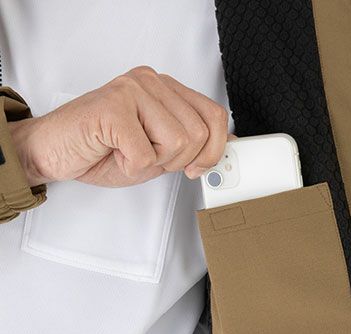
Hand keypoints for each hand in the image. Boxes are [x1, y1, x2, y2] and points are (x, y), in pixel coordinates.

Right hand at [7, 66, 228, 186]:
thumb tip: (229, 145)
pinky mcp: (113, 107)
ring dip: (153, 161)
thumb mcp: (160, 153)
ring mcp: (131, 90)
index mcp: (165, 89)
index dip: (213, 149)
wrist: (56, 152)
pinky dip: (131, 166)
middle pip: (198, 133)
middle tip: (149, 157)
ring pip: (177, 141)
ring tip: (128, 152)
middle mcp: (151, 82)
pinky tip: (114, 153)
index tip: (197, 167)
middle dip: (178, 160)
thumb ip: (192, 145)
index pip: (214, 115)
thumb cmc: (103, 151)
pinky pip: (145, 154)